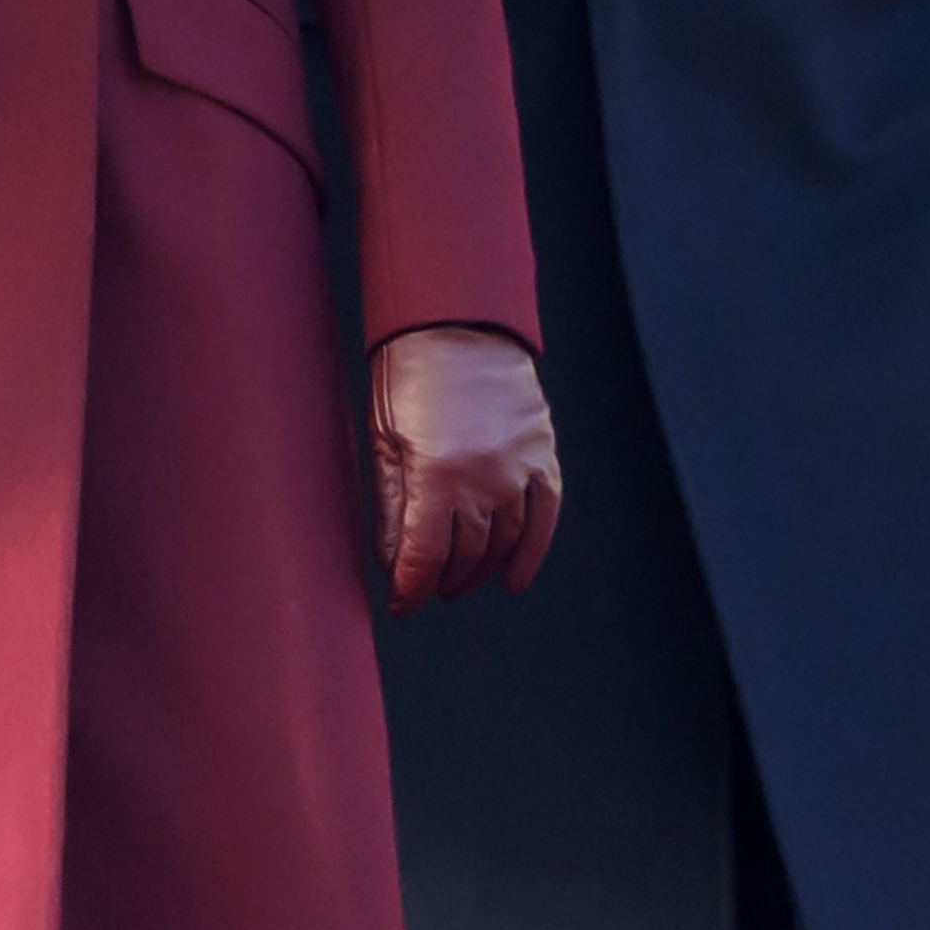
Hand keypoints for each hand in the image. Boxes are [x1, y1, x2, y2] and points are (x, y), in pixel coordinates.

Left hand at [367, 327, 561, 612]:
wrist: (457, 323)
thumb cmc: (408, 376)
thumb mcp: (384, 440)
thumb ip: (391, 507)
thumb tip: (392, 563)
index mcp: (436, 476)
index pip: (425, 557)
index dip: (411, 589)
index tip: (401, 606)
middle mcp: (484, 479)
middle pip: (466, 554)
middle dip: (443, 579)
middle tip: (427, 587)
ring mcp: (519, 468)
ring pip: (505, 542)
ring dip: (481, 570)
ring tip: (461, 580)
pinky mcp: (542, 454)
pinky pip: (545, 516)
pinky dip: (532, 552)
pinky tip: (515, 577)